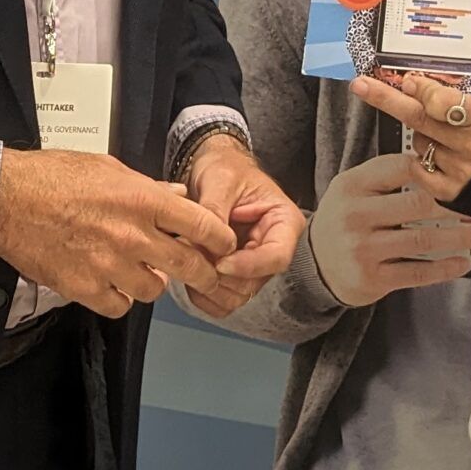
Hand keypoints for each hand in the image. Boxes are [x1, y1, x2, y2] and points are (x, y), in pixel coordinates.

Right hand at [0, 147, 236, 318]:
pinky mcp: (84, 288)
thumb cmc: (51, 176)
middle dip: (204, 274)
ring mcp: (109, 265)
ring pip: (154, 290)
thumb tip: (177, 194)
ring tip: (140, 273)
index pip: (203, 225)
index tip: (223, 245)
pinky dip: (119, 298)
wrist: (4, 199)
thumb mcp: (107, 168)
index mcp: (143, 200)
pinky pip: (119, 305)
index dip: (220, 239)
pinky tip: (111, 285)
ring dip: (152, 283)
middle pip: (189, 265)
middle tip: (205, 276)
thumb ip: (148, 186)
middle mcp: (132, 235)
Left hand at [178, 132, 307, 318]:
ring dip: (208, 286)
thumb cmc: (225, 169)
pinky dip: (202, 294)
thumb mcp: (221, 180)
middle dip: (220, 276)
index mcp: (284, 223)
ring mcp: (253, 266)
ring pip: (237, 296)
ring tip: (187, 260)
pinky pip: (222, 300)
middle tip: (191, 257)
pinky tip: (187, 273)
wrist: (214, 170)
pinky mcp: (234, 276)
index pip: (276, 257)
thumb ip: (215, 210)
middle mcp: (273, 249)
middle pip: (254, 283)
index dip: (248, 266)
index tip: (220, 263)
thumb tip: (208, 242)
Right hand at [307, 152, 470, 305]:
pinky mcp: (372, 279)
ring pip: (423, 240)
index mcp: (351, 186)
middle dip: (455, 205)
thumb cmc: (344, 221)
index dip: (434, 170)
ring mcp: (363, 249)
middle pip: (418, 204)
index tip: (458, 175)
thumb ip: (386, 176)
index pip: (400, 168)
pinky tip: (462, 262)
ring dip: (459, 237)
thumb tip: (436, 167)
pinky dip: (445, 268)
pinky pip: (418, 272)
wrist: (314, 265)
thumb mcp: (352, 190)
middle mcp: (355, 216)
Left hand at [348, 73, 470, 205]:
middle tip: (361, 84)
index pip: (442, 102)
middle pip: (420, 119)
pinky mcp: (450, 192)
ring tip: (448, 138)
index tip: (407, 80)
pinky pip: (418, 166)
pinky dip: (423, 158)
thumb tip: (416, 84)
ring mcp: (461, 172)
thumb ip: (460, 100)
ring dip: (423, 134)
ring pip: (419, 142)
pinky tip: (441, 156)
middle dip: (387, 98)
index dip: (421, 90)